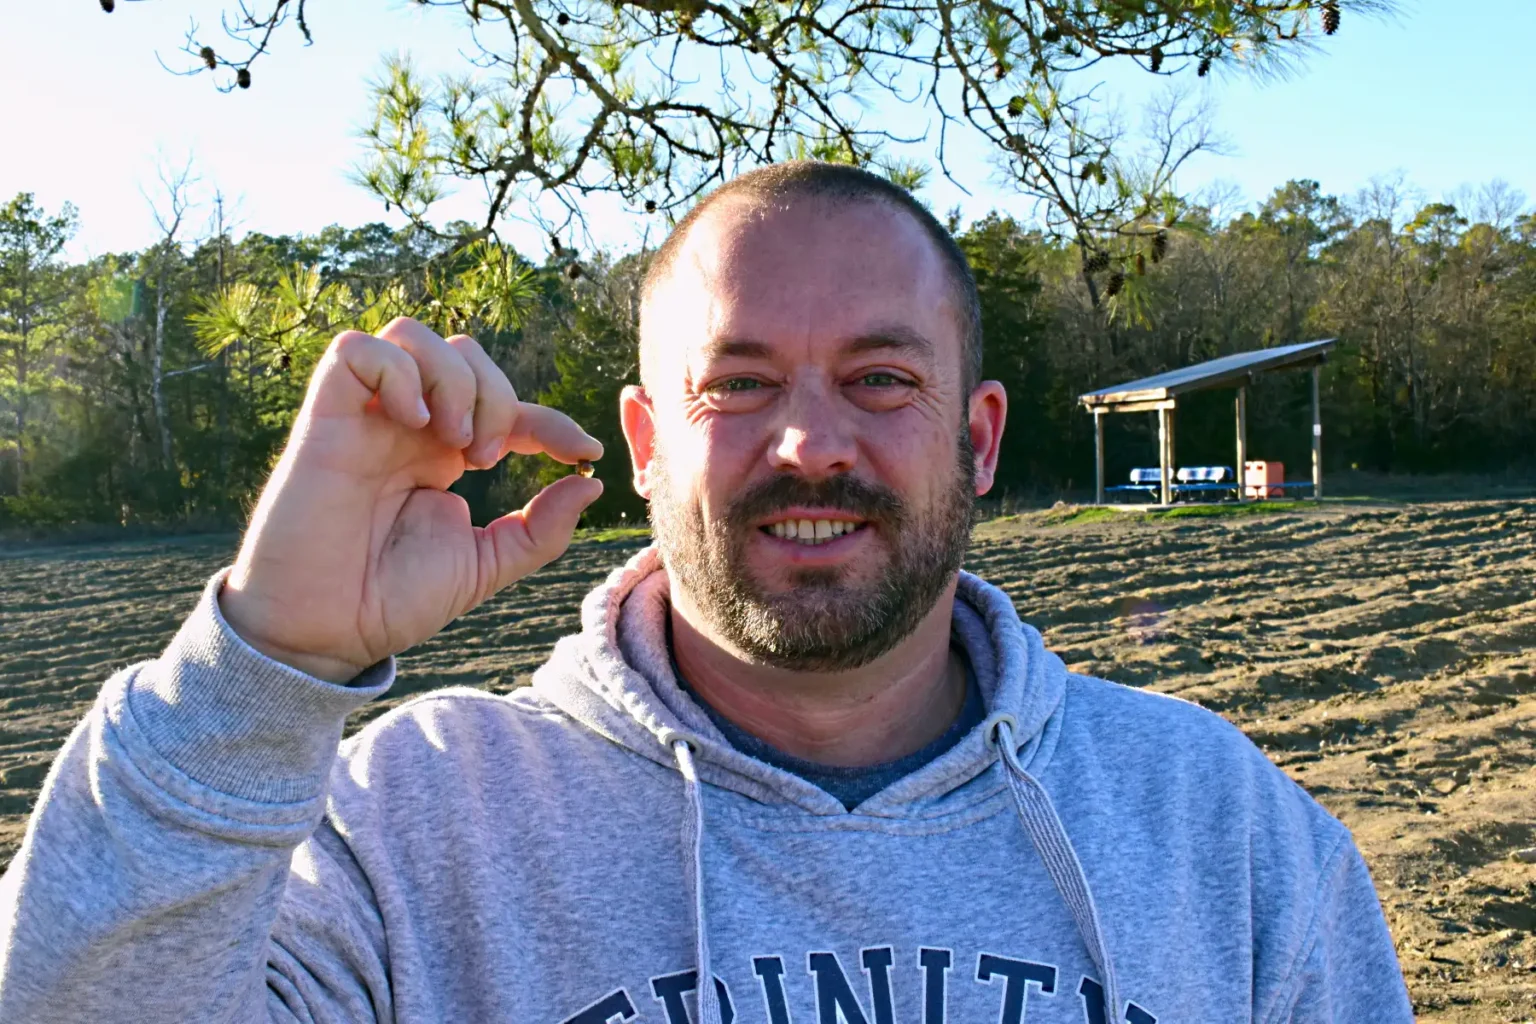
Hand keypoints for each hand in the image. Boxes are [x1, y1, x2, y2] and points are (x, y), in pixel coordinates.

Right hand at [219, 318, 602, 682]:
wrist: (323, 633)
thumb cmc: (392, 601)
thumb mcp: (486, 564)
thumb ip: (542, 528)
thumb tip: (593, 483)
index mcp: (442, 455)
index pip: (506, 407)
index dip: (552, 420)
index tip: (585, 453)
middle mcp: (405, 427)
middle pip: (464, 354)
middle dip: (497, 394)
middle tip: (486, 458)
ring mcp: (364, 418)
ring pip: (413, 335)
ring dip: (452, 378)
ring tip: (454, 441)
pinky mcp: (323, 419)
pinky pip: (355, 350)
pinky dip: (397, 372)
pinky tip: (413, 423)